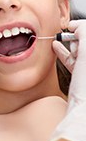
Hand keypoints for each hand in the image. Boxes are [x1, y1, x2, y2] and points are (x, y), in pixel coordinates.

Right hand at [50, 19, 85, 140]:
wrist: (83, 115)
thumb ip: (83, 34)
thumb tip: (76, 26)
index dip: (80, 27)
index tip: (69, 27)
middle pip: (85, 44)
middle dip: (75, 37)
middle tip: (63, 34)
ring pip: (80, 53)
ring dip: (69, 45)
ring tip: (57, 41)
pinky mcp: (84, 80)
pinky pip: (75, 62)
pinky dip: (66, 55)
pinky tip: (57, 50)